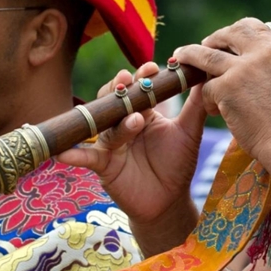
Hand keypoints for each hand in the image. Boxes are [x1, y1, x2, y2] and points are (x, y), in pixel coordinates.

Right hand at [57, 62, 206, 230]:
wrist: (169, 201)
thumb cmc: (178, 163)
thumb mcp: (189, 131)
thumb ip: (195, 104)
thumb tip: (206, 72)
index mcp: (143, 111)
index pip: (138, 87)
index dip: (142, 76)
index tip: (153, 69)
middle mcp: (123, 122)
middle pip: (114, 100)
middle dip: (120, 90)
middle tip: (128, 81)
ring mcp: (111, 143)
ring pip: (107, 126)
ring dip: (117, 123)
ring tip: (134, 120)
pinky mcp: (103, 165)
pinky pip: (87, 158)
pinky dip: (74, 155)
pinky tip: (64, 154)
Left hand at [174, 19, 270, 174]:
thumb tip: (255, 60)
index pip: (253, 27)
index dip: (236, 32)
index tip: (227, 40)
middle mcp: (263, 52)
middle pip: (229, 34)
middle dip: (213, 39)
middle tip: (203, 45)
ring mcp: (242, 68)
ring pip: (206, 55)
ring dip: (190, 55)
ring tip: (179, 58)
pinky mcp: (226, 87)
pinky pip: (207, 88)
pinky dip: (209, 100)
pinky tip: (216, 112)